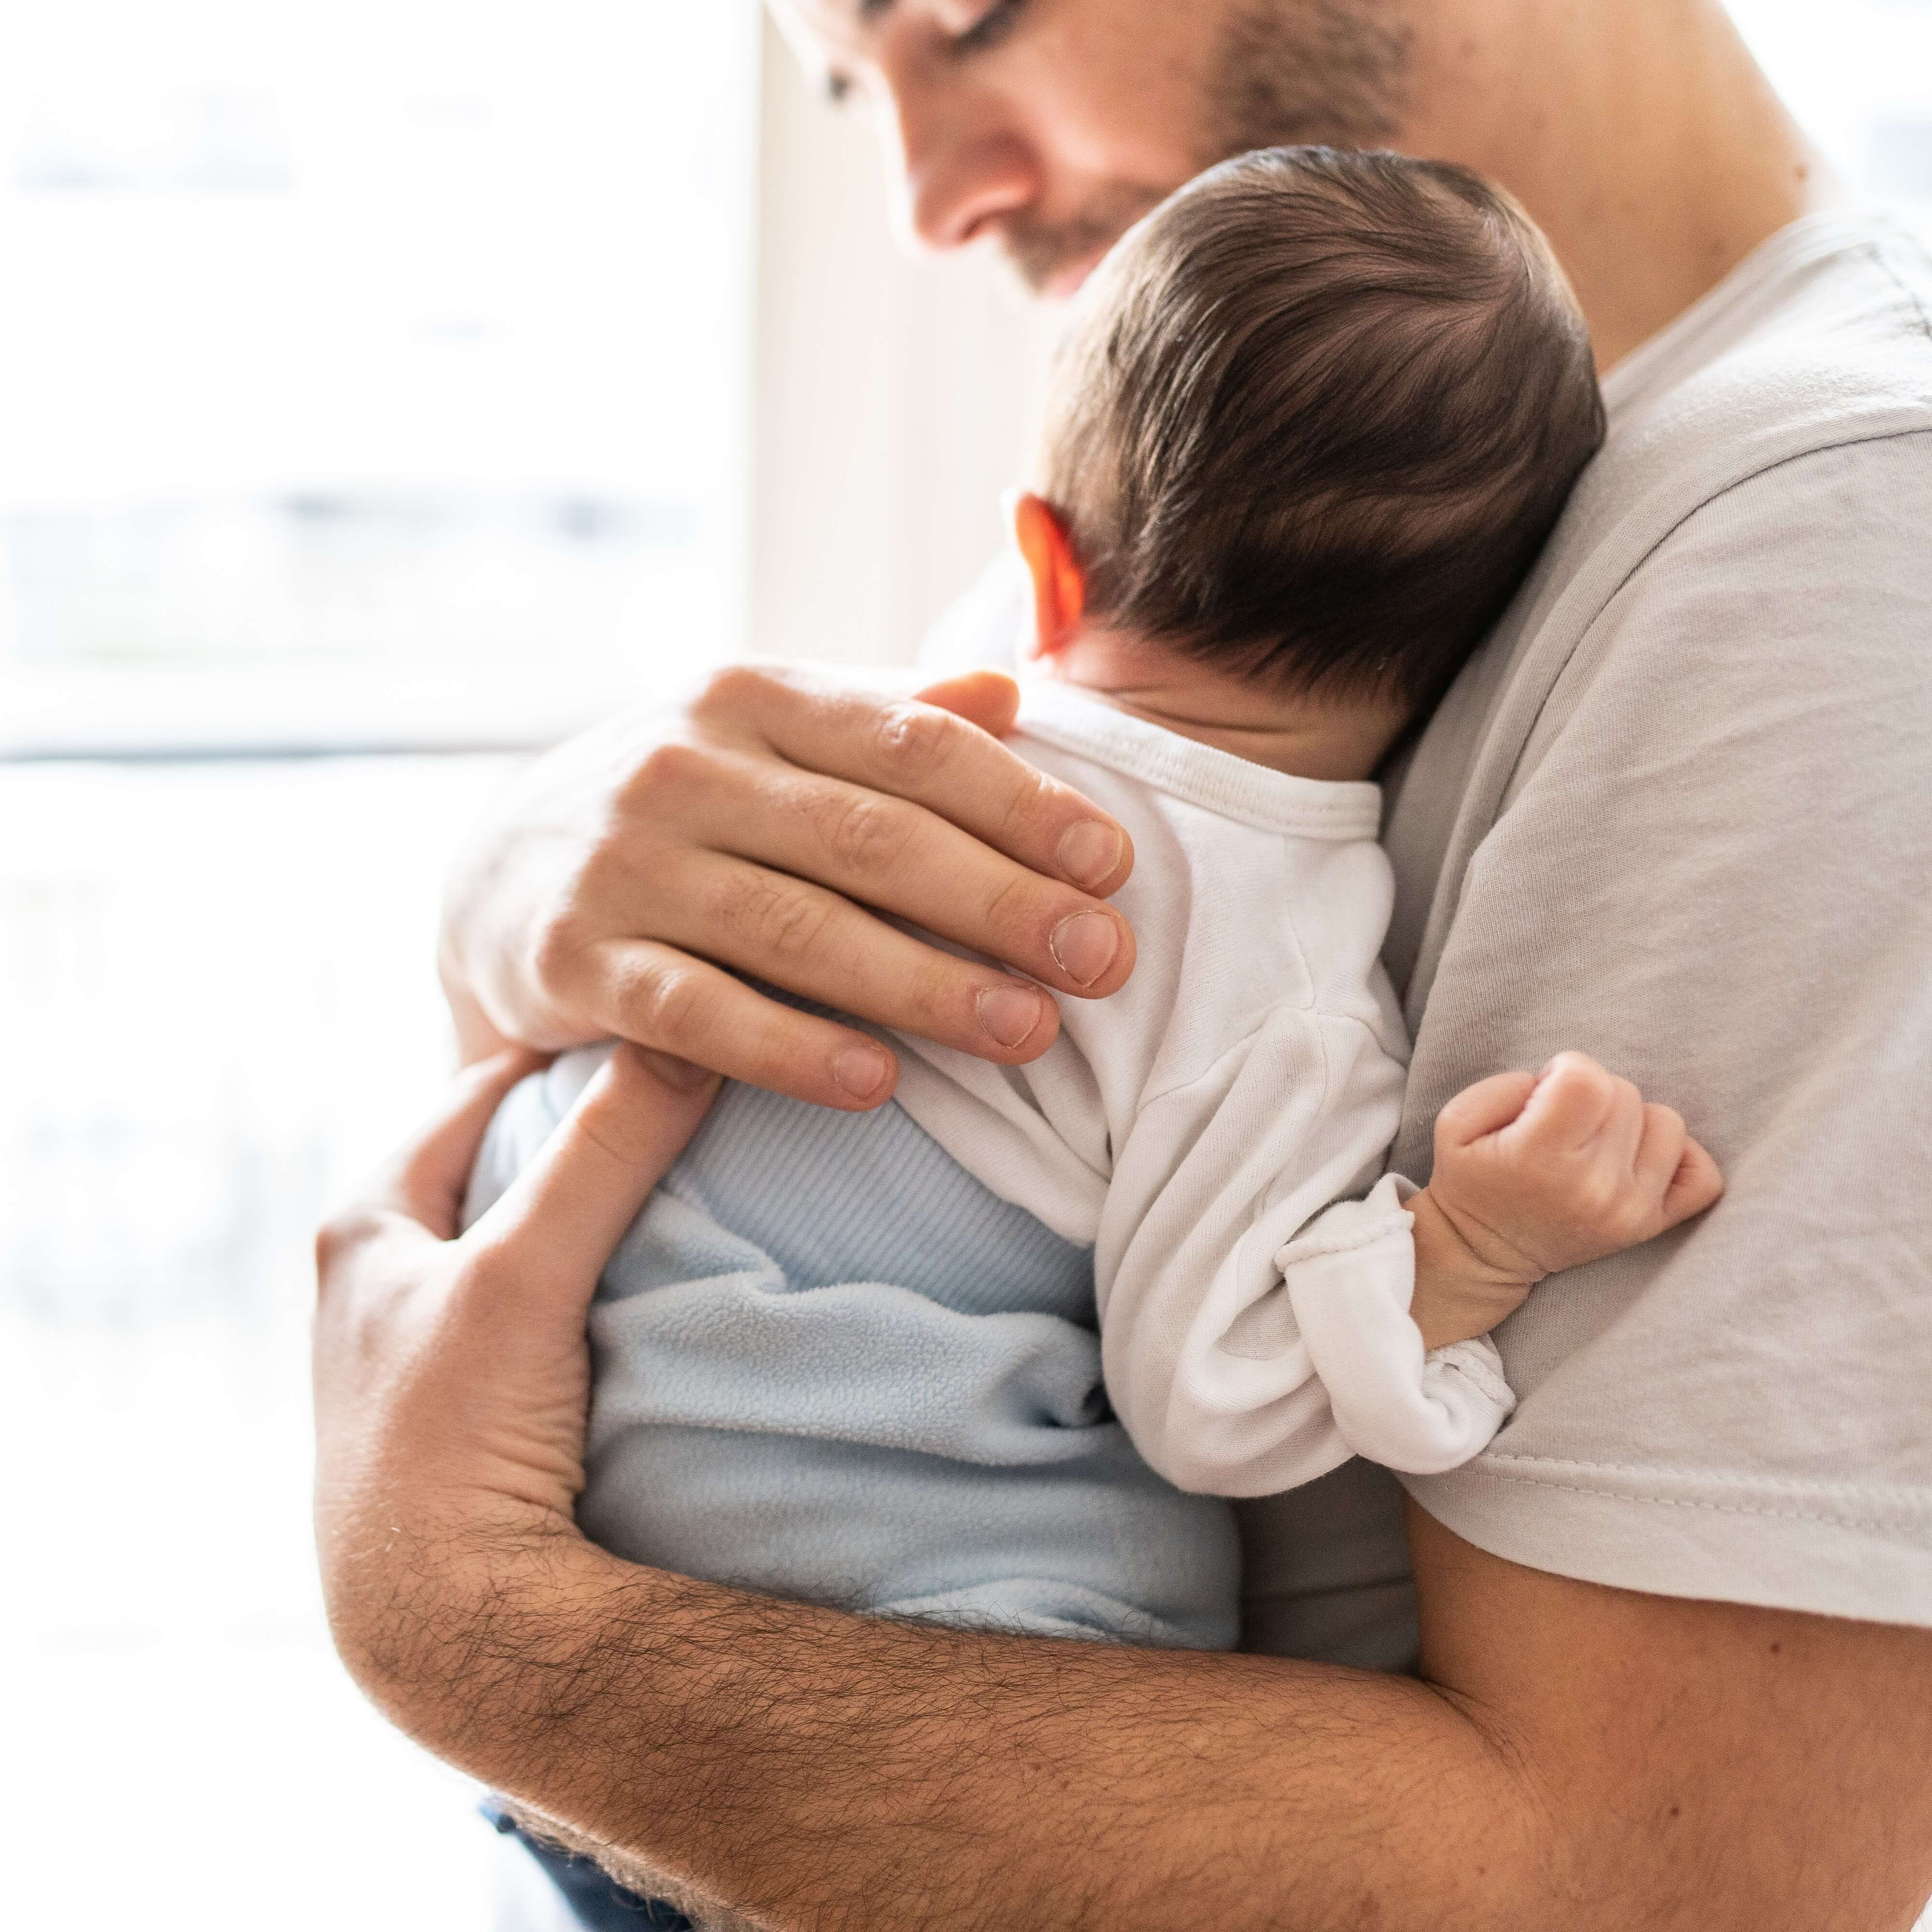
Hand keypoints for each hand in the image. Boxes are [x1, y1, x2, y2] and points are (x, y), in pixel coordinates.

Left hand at [312, 1045, 718, 1720]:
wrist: (445, 1627)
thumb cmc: (453, 1439)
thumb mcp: (522, 1274)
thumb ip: (602, 1155)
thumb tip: (687, 1038)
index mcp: (363, 1224)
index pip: (480, 1090)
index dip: (567, 1054)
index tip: (658, 1026)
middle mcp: (380, 1276)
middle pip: (503, 1158)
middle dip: (585, 1127)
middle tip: (685, 1095)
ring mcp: (426, 1344)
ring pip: (525, 1235)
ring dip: (592, 1209)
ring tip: (682, 1180)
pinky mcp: (469, 1405)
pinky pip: (544, 1305)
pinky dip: (593, 1278)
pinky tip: (647, 1284)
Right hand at [438, 664, 1136, 1109]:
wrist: (498, 875)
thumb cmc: (687, 811)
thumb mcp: (771, 739)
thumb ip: (886, 719)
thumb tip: (1012, 690)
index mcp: (753, 697)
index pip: (911, 744)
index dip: (1020, 804)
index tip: (1113, 864)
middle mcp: (684, 766)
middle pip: (868, 837)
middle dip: (999, 900)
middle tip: (1103, 959)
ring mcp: (623, 863)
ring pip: (795, 928)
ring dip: (921, 984)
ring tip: (1028, 1032)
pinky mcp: (572, 961)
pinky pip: (695, 1012)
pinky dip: (788, 1048)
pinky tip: (877, 1084)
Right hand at [1420, 1050, 1724, 1296]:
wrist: (1484, 1253)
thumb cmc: (1471, 1179)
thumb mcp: (1455, 1122)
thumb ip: (1505, 1086)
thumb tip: (1561, 1082)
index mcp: (1540, 1158)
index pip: (1587, 1078)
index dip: (1564, 1070)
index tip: (1545, 1093)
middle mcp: (1593, 1186)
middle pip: (1624, 1093)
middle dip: (1592, 1094)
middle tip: (1563, 1122)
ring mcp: (1629, 1209)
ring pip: (1666, 1122)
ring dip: (1631, 1121)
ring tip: (1595, 1140)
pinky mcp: (1651, 1225)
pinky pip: (1702, 1175)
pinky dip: (1679, 1157)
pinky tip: (1638, 1157)